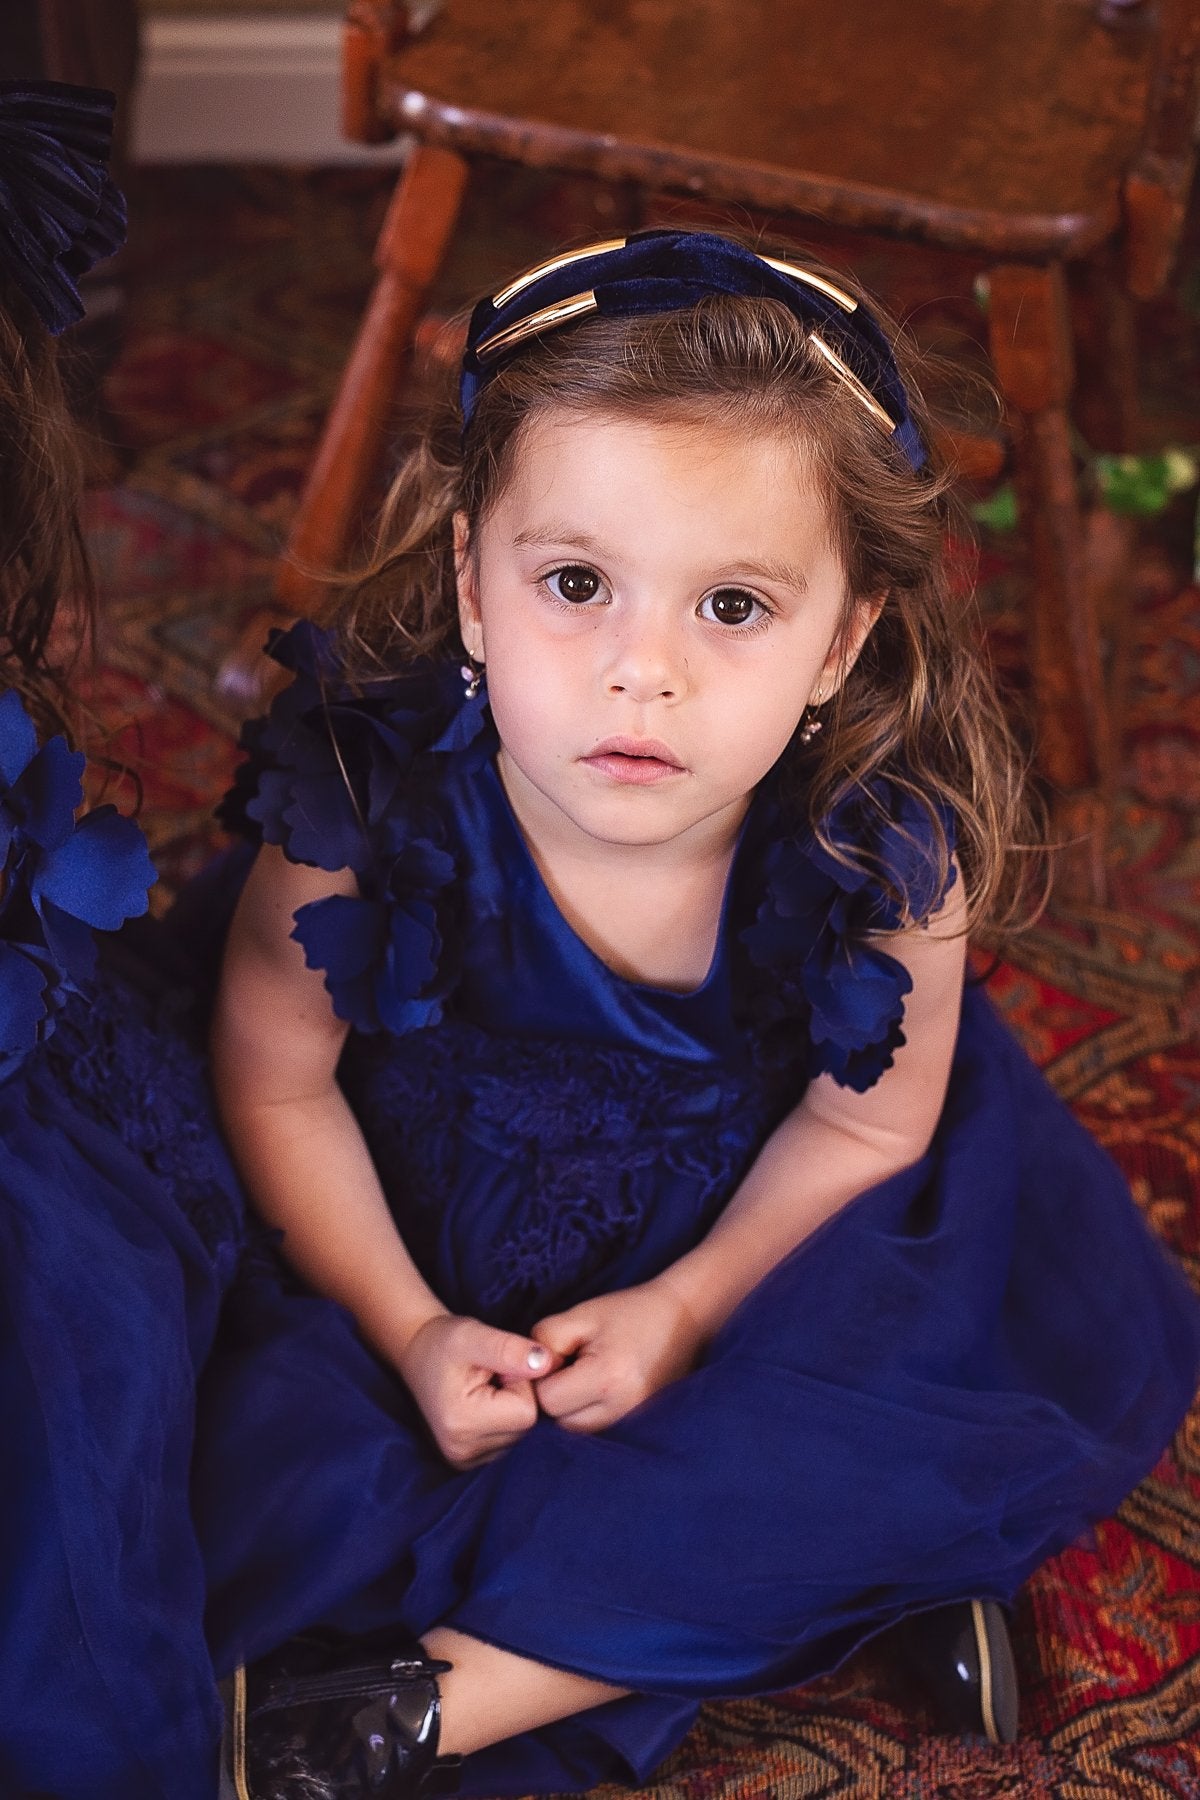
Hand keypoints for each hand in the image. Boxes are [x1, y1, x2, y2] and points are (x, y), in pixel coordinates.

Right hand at [395, 1314, 560, 1468]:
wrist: (417, 1357)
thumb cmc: (444, 1342)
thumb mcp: (474, 1334)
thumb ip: (510, 1349)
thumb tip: (549, 1363)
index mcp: (462, 1424)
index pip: (527, 1412)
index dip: (521, 1383)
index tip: (497, 1367)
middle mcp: (463, 1452)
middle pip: (526, 1427)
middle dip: (518, 1396)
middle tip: (491, 1376)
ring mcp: (465, 1461)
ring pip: (520, 1435)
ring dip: (511, 1408)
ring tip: (485, 1388)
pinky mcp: (470, 1462)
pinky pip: (509, 1442)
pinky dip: (504, 1420)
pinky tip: (483, 1404)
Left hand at [532, 1279, 705, 1433]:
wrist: (683, 1320)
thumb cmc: (627, 1313)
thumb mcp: (581, 1315)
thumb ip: (544, 1340)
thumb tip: (525, 1373)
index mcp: (608, 1377)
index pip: (548, 1400)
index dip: (542, 1379)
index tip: (557, 1358)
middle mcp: (623, 1408)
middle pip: (559, 1424)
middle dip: (555, 1398)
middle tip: (572, 1367)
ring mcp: (635, 1423)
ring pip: (577, 1434)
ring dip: (572, 1410)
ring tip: (587, 1378)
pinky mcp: (640, 1428)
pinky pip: (598, 1433)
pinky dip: (590, 1416)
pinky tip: (598, 1391)